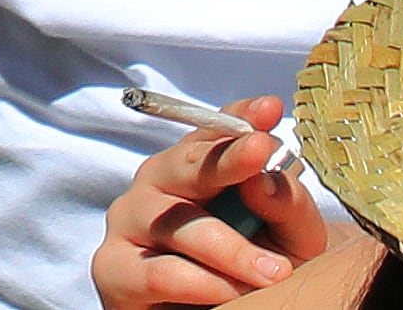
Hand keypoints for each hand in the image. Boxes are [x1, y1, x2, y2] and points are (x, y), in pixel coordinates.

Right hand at [96, 104, 350, 309]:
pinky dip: (201, 283)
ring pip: (177, 222)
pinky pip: (159, 272)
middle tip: (264, 152)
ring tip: (272, 273)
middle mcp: (158, 181)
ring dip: (231, 249)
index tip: (270, 110)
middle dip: (228, 157)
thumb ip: (285, 205)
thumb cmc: (253, 272)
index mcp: (197, 164)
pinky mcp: (113, 268)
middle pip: (189, 161)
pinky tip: (230, 293)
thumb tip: (263, 179)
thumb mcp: (290, 239)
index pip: (216, 129)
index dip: (242, 116)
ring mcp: (129, 220)